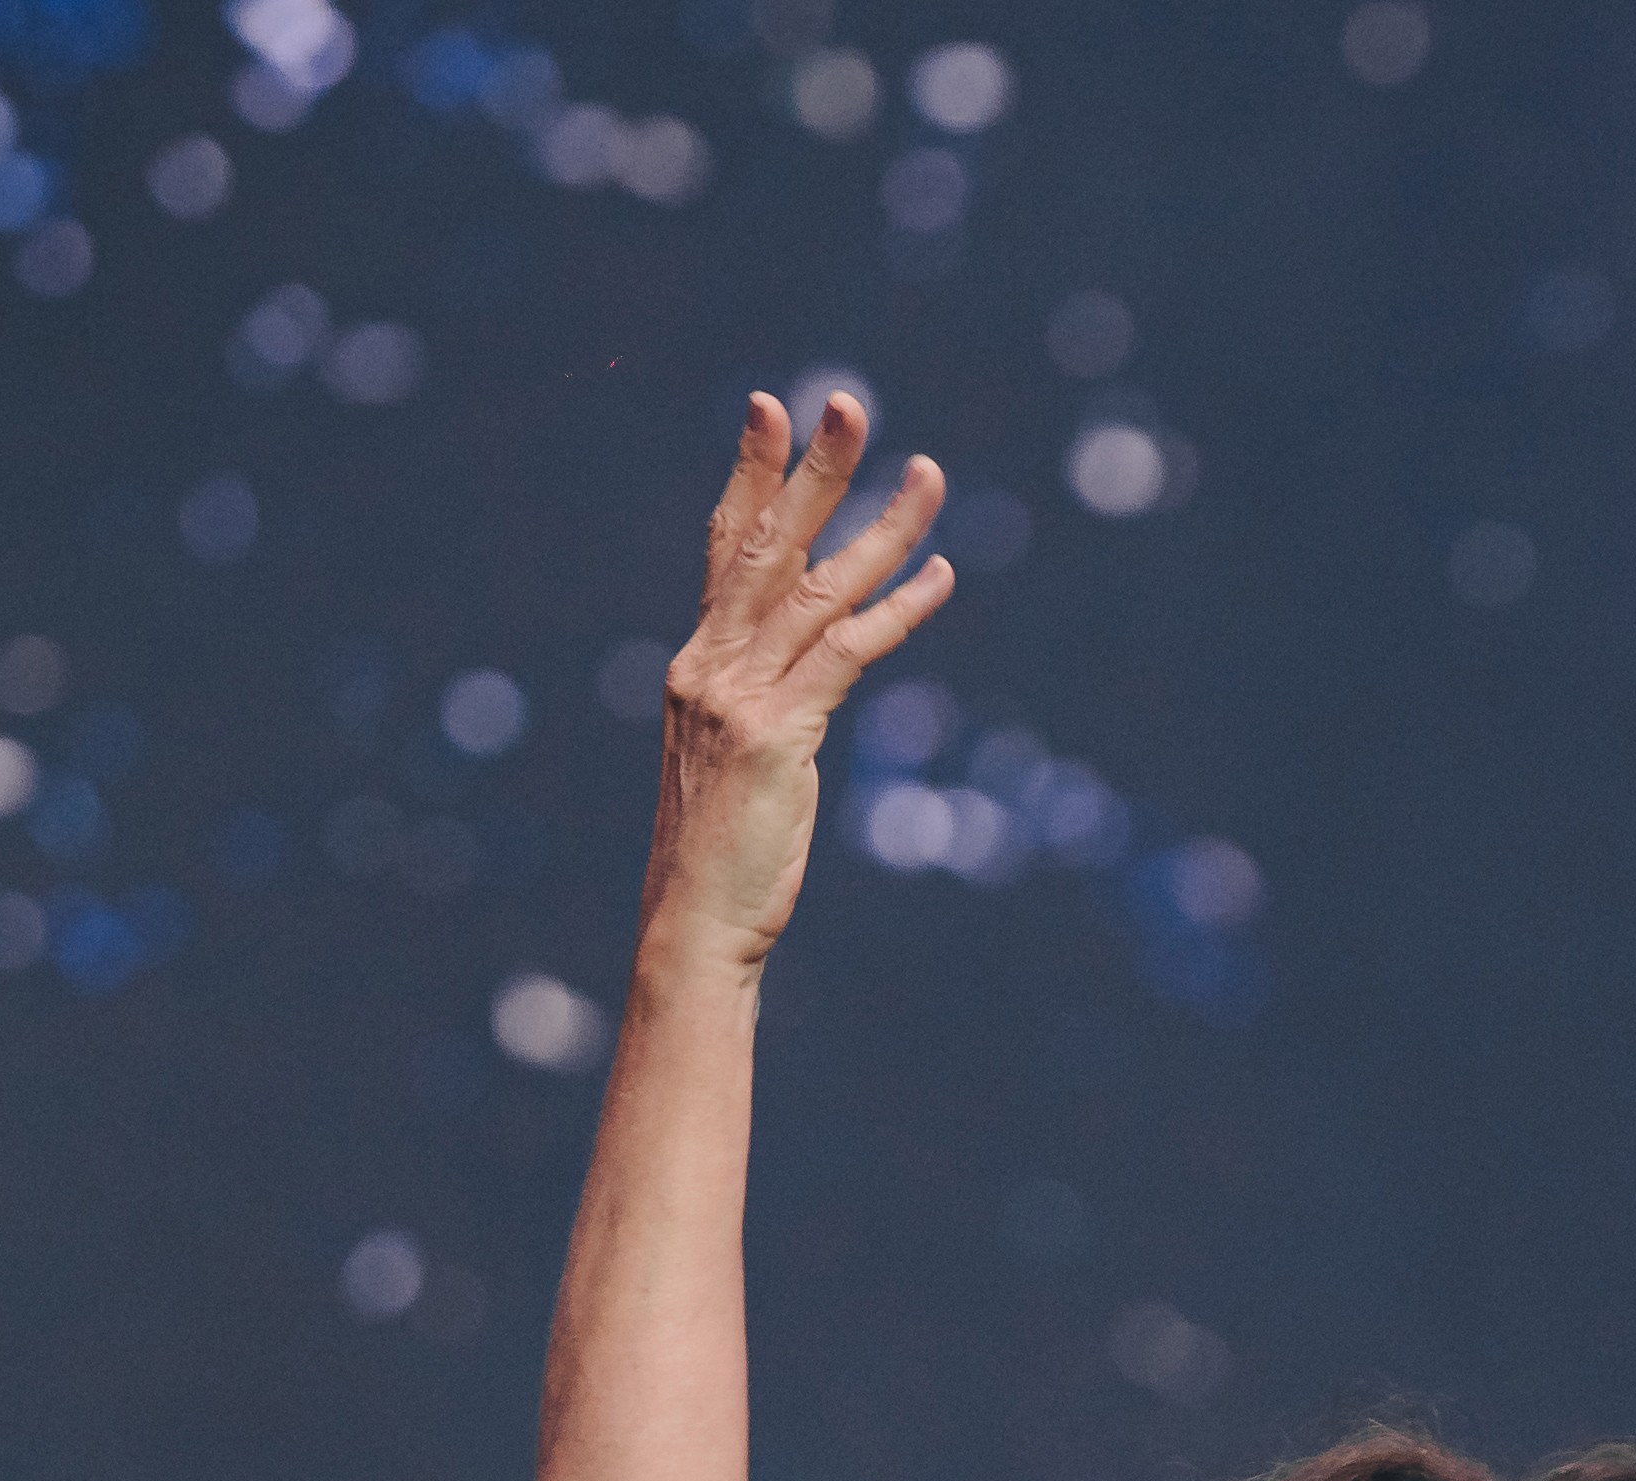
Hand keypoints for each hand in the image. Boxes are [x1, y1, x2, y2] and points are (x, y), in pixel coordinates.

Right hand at [640, 392, 952, 973]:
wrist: (695, 926)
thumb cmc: (720, 863)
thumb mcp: (736, 769)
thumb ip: (764, 712)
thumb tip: (801, 695)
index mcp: (698, 666)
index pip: (723, 548)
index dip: (748, 475)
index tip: (768, 408)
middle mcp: (712, 665)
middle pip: (766, 543)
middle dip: (811, 469)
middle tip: (846, 399)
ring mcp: (740, 697)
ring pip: (819, 588)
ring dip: (879, 525)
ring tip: (926, 472)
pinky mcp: (776, 735)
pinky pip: (847, 654)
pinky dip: (899, 613)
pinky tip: (940, 576)